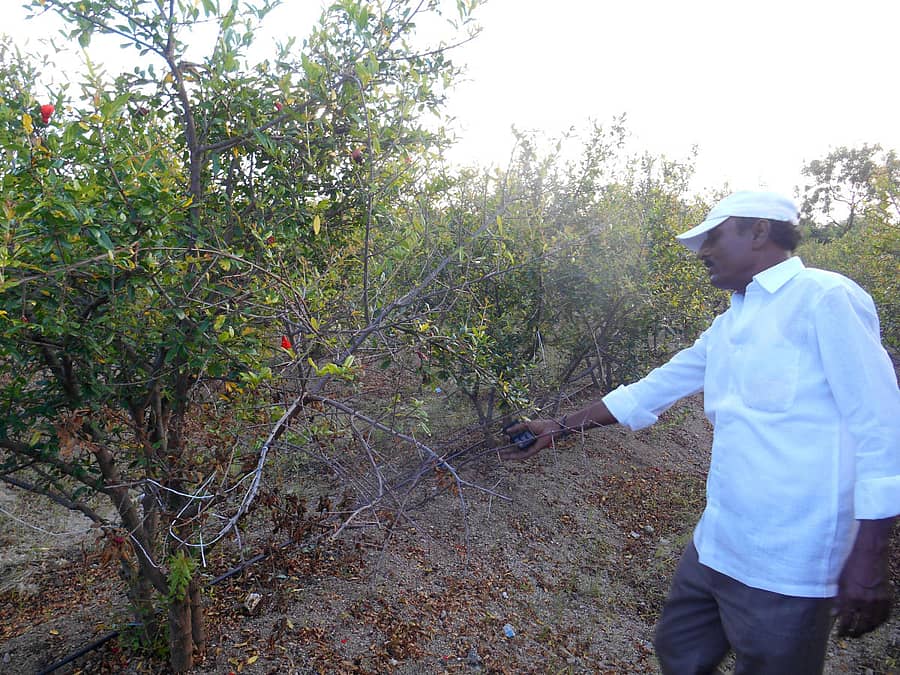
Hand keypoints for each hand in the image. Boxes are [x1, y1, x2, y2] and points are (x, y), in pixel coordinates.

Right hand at [499, 419, 563, 460]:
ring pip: (518, 454)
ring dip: (509, 455)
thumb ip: (517, 428)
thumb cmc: (541, 425)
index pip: (515, 443)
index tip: (502, 442)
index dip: (508, 444)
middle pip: (515, 450)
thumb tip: (507, 431)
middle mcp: (528, 445)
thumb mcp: (526, 425)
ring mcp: (530, 448)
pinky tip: (509, 456)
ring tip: (501, 456)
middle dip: (507, 452)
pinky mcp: (533, 451)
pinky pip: (523, 454)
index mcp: (526, 438)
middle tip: (498, 453)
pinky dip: (516, 455)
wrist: (551, 427)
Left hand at [835, 520, 893, 637]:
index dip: (843, 629)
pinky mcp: (887, 597)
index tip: (839, 633)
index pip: (846, 620)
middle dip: (855, 632)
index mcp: (851, 597)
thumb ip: (837, 598)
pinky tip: (874, 623)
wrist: (869, 553)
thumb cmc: (850, 564)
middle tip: (850, 635)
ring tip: (861, 631)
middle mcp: (865, 601)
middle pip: (861, 624)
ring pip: (874, 622)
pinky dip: (879, 621)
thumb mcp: (839, 581)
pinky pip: (884, 615)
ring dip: (867, 629)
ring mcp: (878, 600)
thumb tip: (834, 613)